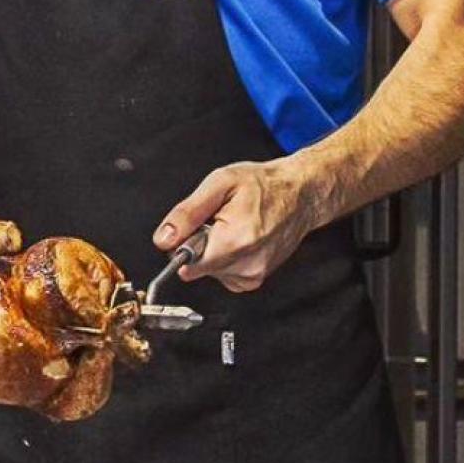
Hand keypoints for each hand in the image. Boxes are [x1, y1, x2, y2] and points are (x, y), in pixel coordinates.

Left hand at [151, 157, 327, 292]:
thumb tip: (164, 239)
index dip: (181, 245)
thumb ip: (187, 213)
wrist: (300, 194)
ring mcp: (254, 274)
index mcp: (236, 241)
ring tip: (230, 227)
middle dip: (198, 244)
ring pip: (209, 271)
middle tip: (216, 221)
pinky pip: (223, 275)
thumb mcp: (218, 184)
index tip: (193, 229)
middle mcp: (247, 264)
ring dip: (211, 251)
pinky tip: (237, 239)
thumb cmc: (263, 185)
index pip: (188, 264)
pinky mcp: (256, 278)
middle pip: (197, 267)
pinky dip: (223, 259)